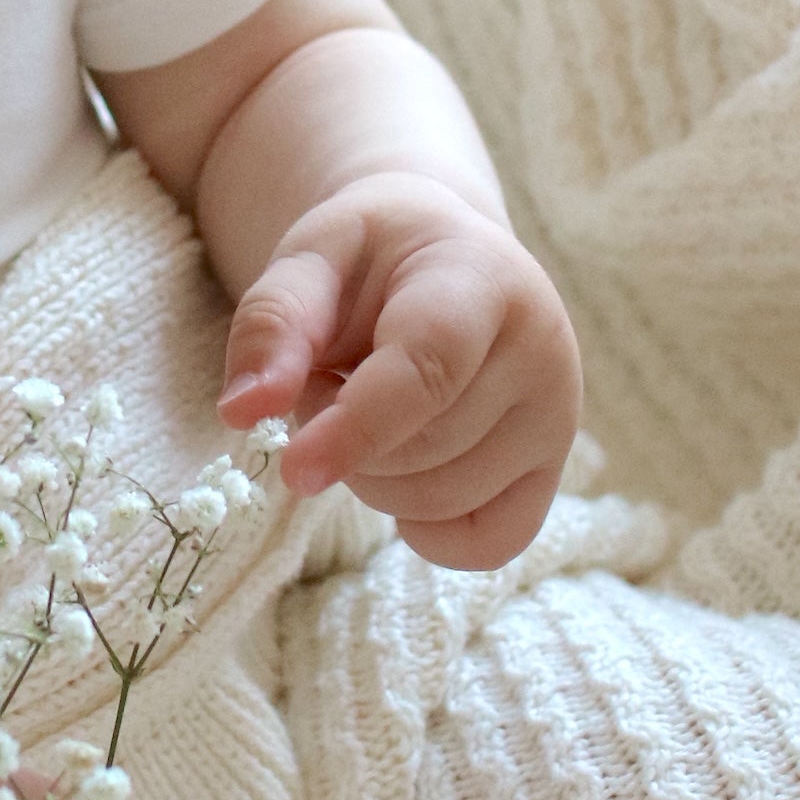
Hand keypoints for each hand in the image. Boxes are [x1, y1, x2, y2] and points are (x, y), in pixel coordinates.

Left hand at [217, 173, 580, 568]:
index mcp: (482, 278)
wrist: (443, 255)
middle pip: (422, 449)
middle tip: (332, 376)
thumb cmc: (372, 258)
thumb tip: (241, 412)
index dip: (356, 428)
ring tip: (371, 404)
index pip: (427, 370)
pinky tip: (404, 472)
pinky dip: (427, 531)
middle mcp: (542, 350)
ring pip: (442, 501)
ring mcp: (557, 417)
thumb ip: (271, 322)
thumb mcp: (310, 257)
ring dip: (373, 474)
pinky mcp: (552, 471)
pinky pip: (485, 544)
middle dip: (343, 434)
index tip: (292, 469)